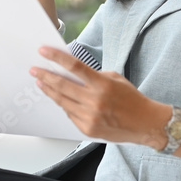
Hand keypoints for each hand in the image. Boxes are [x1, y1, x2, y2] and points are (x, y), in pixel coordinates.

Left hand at [30, 46, 167, 147]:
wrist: (145, 124)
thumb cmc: (132, 99)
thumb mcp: (115, 78)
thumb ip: (93, 75)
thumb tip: (72, 72)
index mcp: (102, 84)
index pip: (74, 66)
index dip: (56, 58)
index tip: (43, 51)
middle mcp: (95, 101)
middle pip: (62, 85)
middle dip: (45, 76)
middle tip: (34, 70)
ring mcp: (90, 116)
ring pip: (62, 101)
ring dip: (50, 91)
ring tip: (41, 83)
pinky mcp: (88, 129)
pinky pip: (70, 114)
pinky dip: (64, 105)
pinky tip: (59, 98)